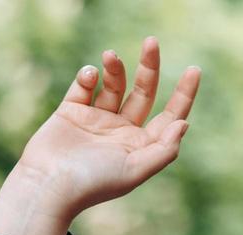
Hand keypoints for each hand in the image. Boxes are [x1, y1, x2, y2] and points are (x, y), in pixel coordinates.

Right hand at [13, 36, 200, 220]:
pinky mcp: (72, 111)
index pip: (170, 116)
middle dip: (149, 68)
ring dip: (115, 69)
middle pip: (143, 92)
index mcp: (141, 145)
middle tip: (152, 42)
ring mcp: (97, 119)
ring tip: (110, 56)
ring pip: (113, 85)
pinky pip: (84, 86)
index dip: (184, 94)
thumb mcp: (135, 170)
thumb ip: (163, 149)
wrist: (49, 184)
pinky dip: (87, 77)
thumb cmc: (94, 182)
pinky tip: (89, 76)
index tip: (194, 69)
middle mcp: (122, 130)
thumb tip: (184, 123)